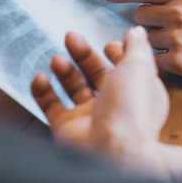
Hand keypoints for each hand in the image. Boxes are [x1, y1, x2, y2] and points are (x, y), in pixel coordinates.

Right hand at [31, 27, 181, 182]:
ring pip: (75, 88)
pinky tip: (41, 77)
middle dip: (84, 55)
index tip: (108, 43)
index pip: (128, 68)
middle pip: (98, 74)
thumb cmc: (131, 109)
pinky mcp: (68, 129)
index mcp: (140, 91)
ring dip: (65, 71)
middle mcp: (117, 105)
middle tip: (71, 38)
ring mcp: (92, 117)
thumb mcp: (140, 65)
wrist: (112, 150)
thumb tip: (136, 31)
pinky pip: (52, 107)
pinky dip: (43, 91)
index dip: (118, 54)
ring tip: (57, 59)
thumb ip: (137, 46)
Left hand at [105, 0, 181, 89]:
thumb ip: (179, 1)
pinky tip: (178, 63)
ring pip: (145, 41)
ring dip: (154, 47)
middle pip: (139, 17)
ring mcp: (175, 37)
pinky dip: (161, 64)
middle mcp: (177, 12)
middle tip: (162, 34)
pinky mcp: (177, 61)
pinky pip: (154, 61)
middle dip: (146, 26)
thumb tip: (153, 2)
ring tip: (177, 49)